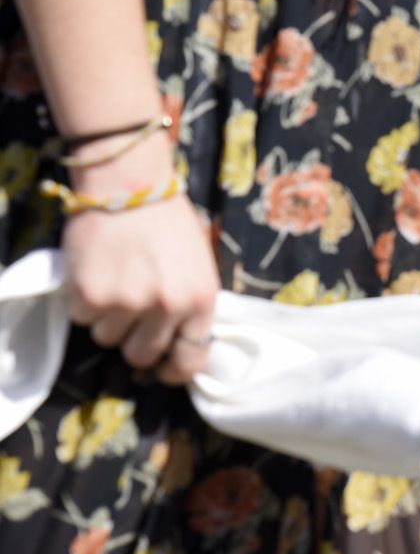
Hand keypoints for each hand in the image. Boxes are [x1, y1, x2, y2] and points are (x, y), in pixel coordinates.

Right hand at [61, 145, 217, 384]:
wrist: (130, 185)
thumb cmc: (168, 223)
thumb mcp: (198, 265)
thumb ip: (191, 304)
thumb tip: (183, 343)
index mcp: (202, 299)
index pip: (190, 360)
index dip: (173, 368)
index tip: (163, 366)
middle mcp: (168, 306)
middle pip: (142, 355)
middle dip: (135, 338)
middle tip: (131, 310)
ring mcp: (128, 303)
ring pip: (108, 339)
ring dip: (108, 317)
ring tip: (115, 280)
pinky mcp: (91, 296)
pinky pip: (82, 319)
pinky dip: (84, 302)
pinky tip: (96, 271)